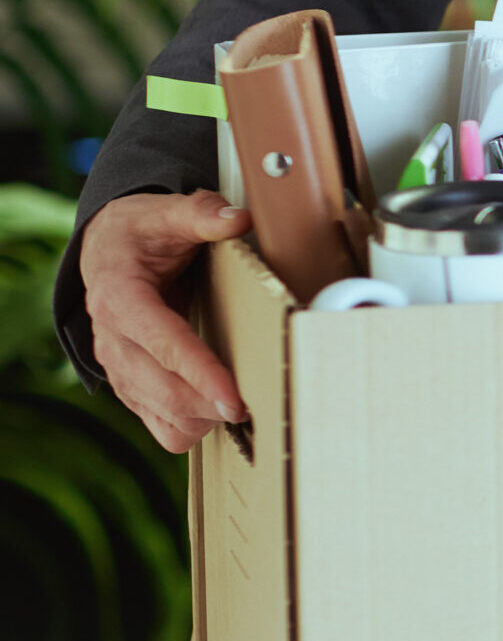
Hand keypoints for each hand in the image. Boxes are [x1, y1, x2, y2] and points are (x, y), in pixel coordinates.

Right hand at [80, 190, 252, 452]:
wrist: (107, 252)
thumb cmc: (140, 234)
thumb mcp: (165, 213)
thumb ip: (200, 213)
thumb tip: (235, 218)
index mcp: (119, 298)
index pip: (162, 344)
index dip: (200, 373)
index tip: (234, 399)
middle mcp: (112, 340)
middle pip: (163, 390)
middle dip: (210, 403)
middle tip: (258, 403)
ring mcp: (119, 369)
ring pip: (163, 416)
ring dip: (204, 418)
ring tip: (243, 405)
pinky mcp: (131, 387)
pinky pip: (161, 426)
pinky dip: (191, 426)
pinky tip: (218, 410)